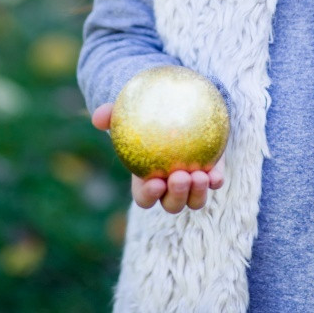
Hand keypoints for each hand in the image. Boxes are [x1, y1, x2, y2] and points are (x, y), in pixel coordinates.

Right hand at [91, 103, 225, 212]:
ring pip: (194, 200)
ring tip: (201, 176)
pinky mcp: (210, 172)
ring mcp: (191, 183)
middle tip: (180, 177)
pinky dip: (216, 181)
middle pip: (172, 204)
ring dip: (197, 193)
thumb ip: (111, 115)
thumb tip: (98, 117)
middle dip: (176, 196)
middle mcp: (168, 187)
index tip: (155, 182)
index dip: (149, 196)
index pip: (144, 198)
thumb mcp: (127, 112)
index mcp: (146, 180)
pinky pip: (214, 182)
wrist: (175, 109)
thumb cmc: (145, 114)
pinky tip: (216, 174)